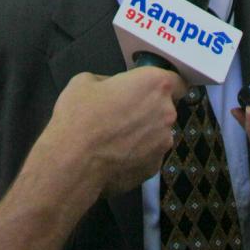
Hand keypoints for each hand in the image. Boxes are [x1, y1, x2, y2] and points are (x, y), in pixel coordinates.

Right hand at [47, 68, 186, 196]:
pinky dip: (137, 155)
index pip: (176, 81)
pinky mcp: (154, 168)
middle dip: (148, 109)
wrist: (73, 163)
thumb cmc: (80, 115)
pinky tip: (115, 157)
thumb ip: (109, 81)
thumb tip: (113, 90)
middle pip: (165, 108)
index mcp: (155, 84)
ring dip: (143, 133)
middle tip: (122, 114)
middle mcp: (167, 113)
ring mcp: (163, 143)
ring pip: (158, 133)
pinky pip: (149, 155)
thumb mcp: (85, 81)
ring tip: (115, 140)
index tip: (146, 89)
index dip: (161, 85)